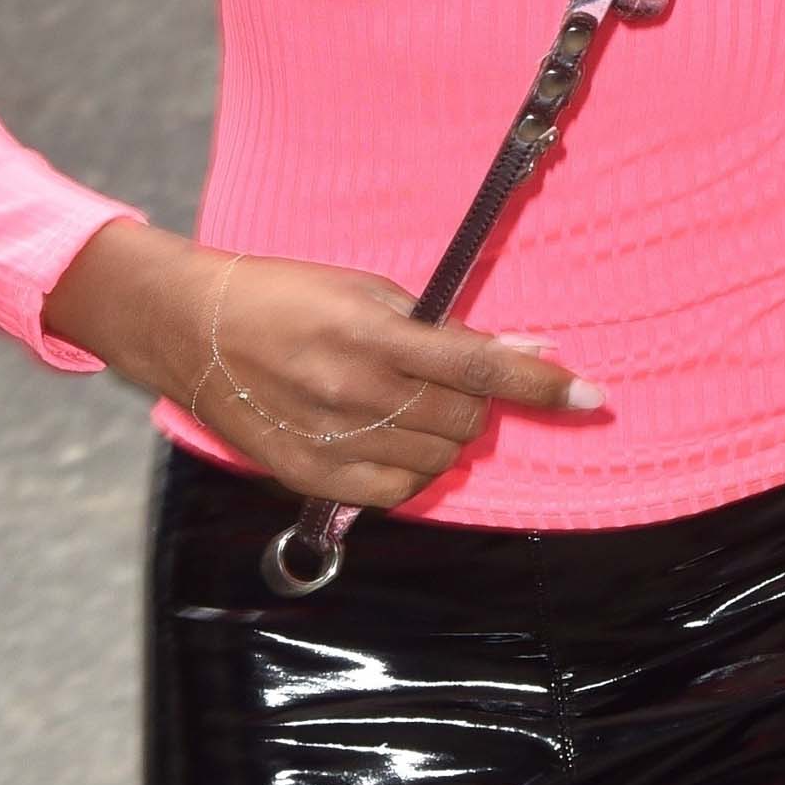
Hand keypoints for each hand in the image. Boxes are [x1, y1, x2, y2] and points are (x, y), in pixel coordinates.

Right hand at [45, 223, 598, 505]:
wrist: (192, 330)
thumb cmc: (287, 295)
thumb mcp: (366, 291)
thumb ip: (442, 329)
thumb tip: (523, 348)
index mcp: (371, 335)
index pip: (480, 365)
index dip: (542, 383)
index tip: (591, 396)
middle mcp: (355, 392)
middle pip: (464, 419)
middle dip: (477, 402)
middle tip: (448, 379)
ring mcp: (332, 442)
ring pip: (437, 460)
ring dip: (443, 435)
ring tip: (406, 403)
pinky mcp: (309, 478)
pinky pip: (396, 493)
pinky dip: (410, 470)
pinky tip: (387, 439)